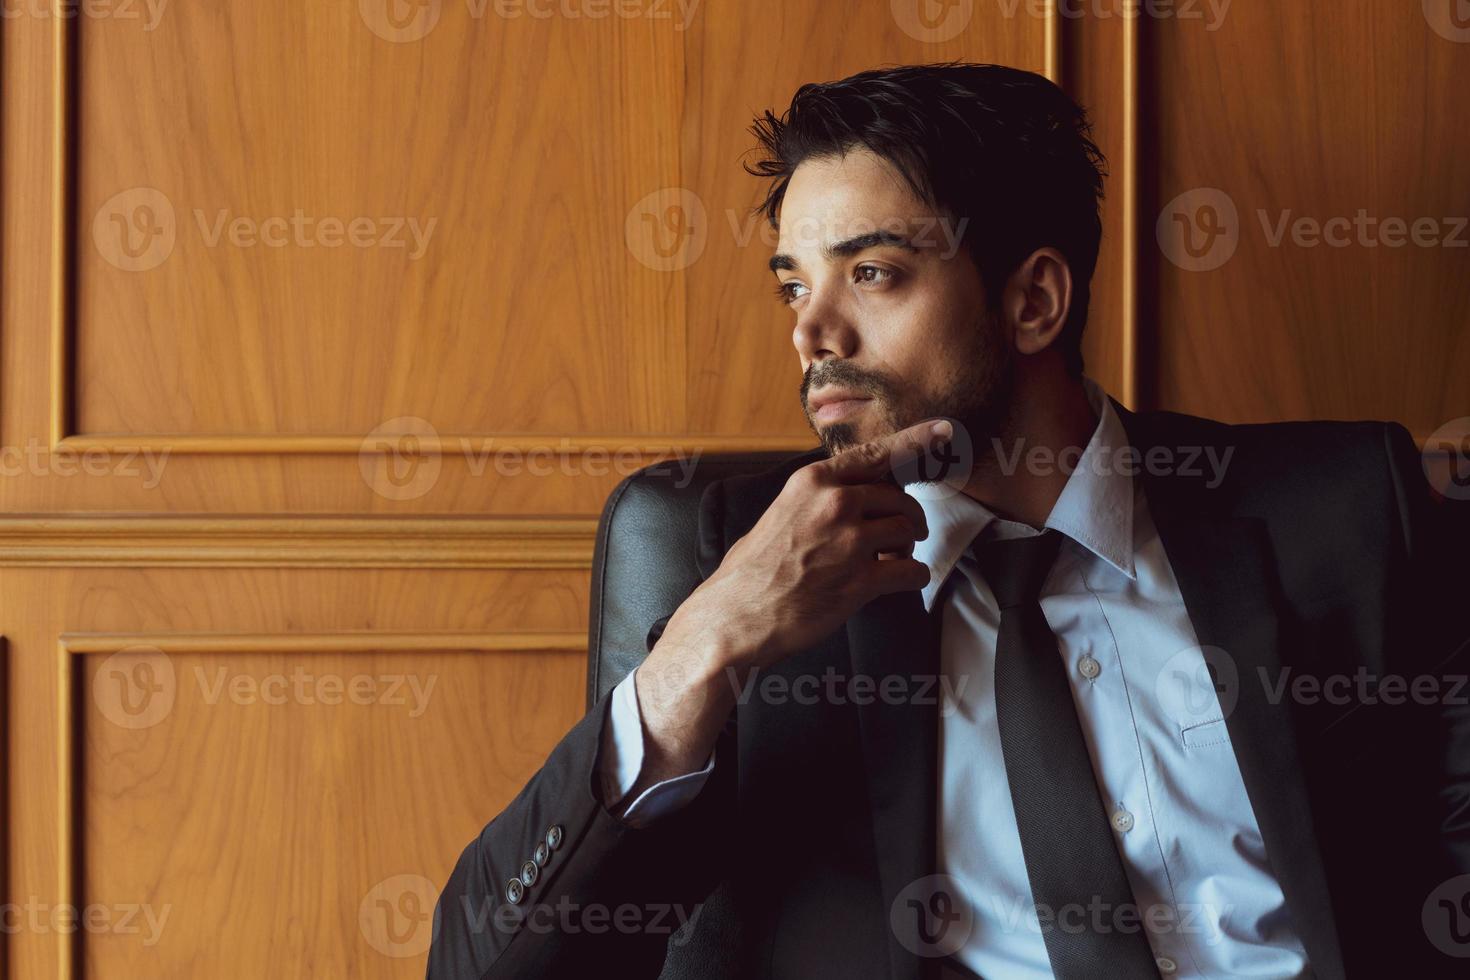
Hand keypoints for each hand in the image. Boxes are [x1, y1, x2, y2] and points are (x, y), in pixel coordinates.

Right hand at [624, 418, 950, 794]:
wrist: (734, 616)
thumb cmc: (751, 572)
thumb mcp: (781, 514)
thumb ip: (817, 500)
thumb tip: (851, 497)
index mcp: (814, 482)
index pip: (876, 454)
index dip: (915, 441)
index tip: (944, 430)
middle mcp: (835, 503)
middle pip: (899, 498)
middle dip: (906, 518)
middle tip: (898, 537)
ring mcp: (850, 541)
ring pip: (909, 532)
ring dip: (907, 548)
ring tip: (888, 562)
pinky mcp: (861, 580)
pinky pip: (913, 572)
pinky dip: (913, 578)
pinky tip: (899, 584)